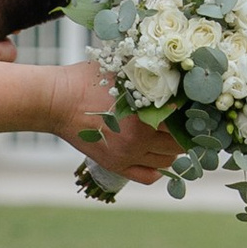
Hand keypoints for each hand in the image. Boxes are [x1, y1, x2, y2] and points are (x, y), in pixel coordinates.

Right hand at [53, 60, 179, 184]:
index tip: (191, 106)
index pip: (182, 119)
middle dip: (185, 132)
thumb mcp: (121, 70)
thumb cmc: (86, 81)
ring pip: (168, 161)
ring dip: (174, 150)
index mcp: (143, 115)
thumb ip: (148, 75)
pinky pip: (149, 176)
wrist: (55, 101)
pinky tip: (158, 156)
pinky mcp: (115, 166)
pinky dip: (159, 169)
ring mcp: (127, 156)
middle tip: (185, 122)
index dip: (189, 112)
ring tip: (171, 136)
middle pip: (179, 143)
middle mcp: (139, 140)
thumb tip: (175, 72)